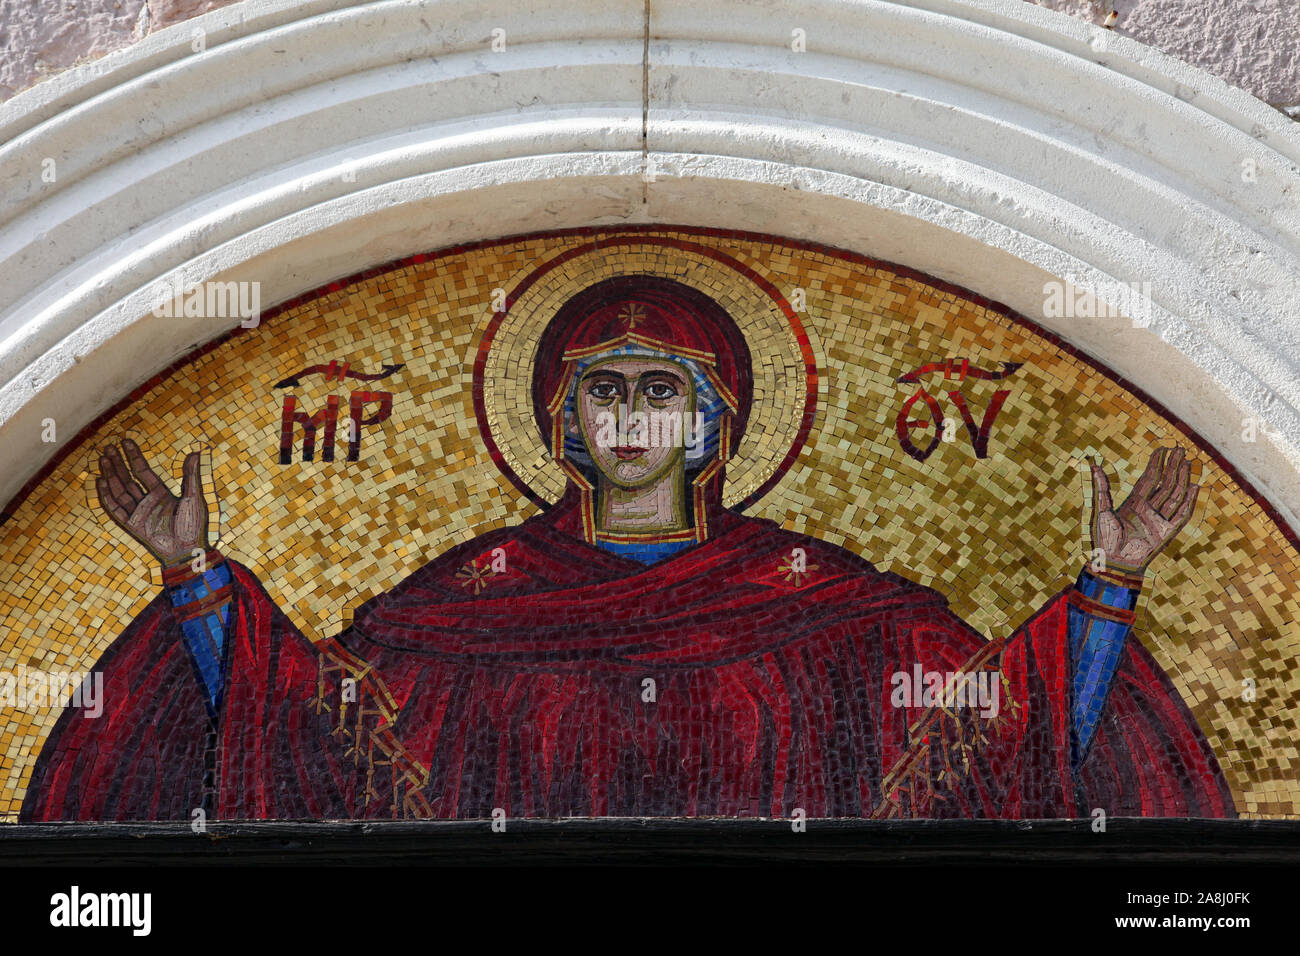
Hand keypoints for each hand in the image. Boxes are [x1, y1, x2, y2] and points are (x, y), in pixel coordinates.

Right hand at [96, 439, 208, 568]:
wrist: (188, 550)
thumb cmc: (194, 526)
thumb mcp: (194, 497)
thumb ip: (191, 475)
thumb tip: (196, 452)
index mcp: (161, 494)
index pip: (143, 471)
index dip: (134, 456)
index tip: (125, 441)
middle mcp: (147, 502)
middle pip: (128, 478)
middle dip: (118, 463)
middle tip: (107, 447)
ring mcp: (138, 513)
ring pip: (120, 490)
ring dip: (111, 475)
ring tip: (103, 459)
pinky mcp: (131, 525)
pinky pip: (116, 509)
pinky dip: (107, 496)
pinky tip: (100, 482)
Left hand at [1088, 446, 1198, 573]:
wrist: (1113, 562)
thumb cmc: (1104, 539)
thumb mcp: (1101, 510)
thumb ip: (1101, 488)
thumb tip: (1093, 465)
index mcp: (1134, 502)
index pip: (1149, 478)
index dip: (1156, 463)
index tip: (1163, 449)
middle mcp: (1148, 509)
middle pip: (1164, 483)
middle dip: (1172, 466)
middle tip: (1180, 449)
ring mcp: (1159, 519)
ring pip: (1174, 494)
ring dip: (1182, 479)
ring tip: (1187, 462)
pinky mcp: (1167, 532)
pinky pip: (1181, 514)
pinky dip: (1189, 501)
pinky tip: (1194, 487)